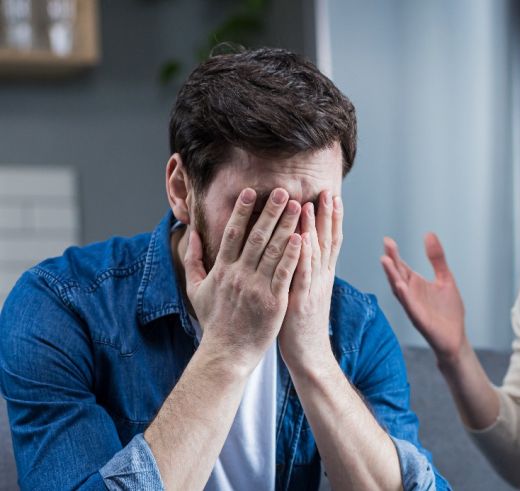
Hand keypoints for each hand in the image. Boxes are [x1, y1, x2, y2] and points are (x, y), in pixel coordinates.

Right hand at [184, 187, 301, 373]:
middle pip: (257, 237)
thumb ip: (193, 260)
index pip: (232, 234)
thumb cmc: (214, 321)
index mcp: (222, 270)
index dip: (242, 212)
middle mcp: (239, 275)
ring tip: (299, 207)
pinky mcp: (274, 302)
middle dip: (271, 212)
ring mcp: (257, 288)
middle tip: (283, 191)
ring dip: (287, 226)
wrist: (226, 353)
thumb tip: (191, 234)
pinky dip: (294, 255)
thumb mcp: (195, 289)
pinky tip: (303, 238)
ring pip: (274, 251)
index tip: (251, 192)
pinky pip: (285, 273)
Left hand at [278, 191, 342, 368]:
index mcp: (322, 275)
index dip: (332, 218)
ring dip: (315, 227)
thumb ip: (304, 270)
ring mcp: (313, 288)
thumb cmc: (300, 323)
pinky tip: (301, 237)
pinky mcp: (302, 300)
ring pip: (317, 252)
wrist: (308, 354)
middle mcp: (322, 278)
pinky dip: (304, 254)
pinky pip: (303, 273)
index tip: (331, 195)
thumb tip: (300, 248)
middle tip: (328, 190)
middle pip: (328, 241)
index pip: (330, 240)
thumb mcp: (305, 291)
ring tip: (313, 203)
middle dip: (328, 215)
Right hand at [381, 233, 465, 361]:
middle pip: (397, 275)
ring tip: (386, 261)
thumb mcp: (445, 278)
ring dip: (392, 276)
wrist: (456, 338)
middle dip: (391, 261)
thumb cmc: (448, 310)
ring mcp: (413, 307)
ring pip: (399, 290)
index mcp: (416, 284)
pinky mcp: (420, 319)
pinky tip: (400, 286)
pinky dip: (404, 296)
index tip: (388, 240)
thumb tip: (428, 234)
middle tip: (387, 245)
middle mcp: (411, 294)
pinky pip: (410, 306)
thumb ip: (437, 258)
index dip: (395, 254)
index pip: (402, 266)